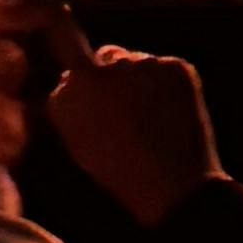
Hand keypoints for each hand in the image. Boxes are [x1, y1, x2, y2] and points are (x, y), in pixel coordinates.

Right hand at [44, 43, 218, 228]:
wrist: (171, 184)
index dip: (86, 87)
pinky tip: (171, 113)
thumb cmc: (120, 172)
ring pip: (137, 62)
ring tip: (152, 118)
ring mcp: (142, 62)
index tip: (98, 104)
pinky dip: (168, 84)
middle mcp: (101, 68)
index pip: (72, 68)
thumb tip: (69, 79)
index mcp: (70, 91)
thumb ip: (69, 107)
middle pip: (106, 57)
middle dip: (112, 75)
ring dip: (140, 79)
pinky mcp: (174, 65)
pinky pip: (166, 68)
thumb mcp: (80, 144)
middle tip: (127, 109)